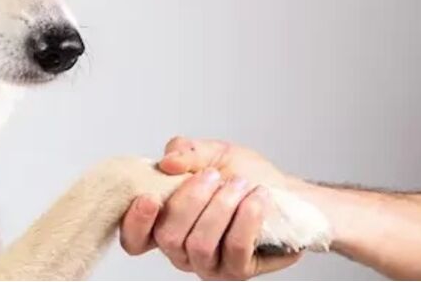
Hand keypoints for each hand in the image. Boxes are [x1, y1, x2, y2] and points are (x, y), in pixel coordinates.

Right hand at [119, 137, 301, 279]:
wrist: (286, 192)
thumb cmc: (243, 175)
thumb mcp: (212, 153)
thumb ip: (185, 151)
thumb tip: (167, 162)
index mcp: (164, 223)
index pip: (134, 239)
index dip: (135, 223)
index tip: (148, 197)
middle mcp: (181, 250)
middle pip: (168, 236)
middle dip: (192, 200)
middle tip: (214, 176)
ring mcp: (208, 264)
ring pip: (200, 243)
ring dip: (221, 207)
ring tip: (240, 184)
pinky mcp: (238, 270)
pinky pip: (235, 248)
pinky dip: (246, 218)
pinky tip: (257, 198)